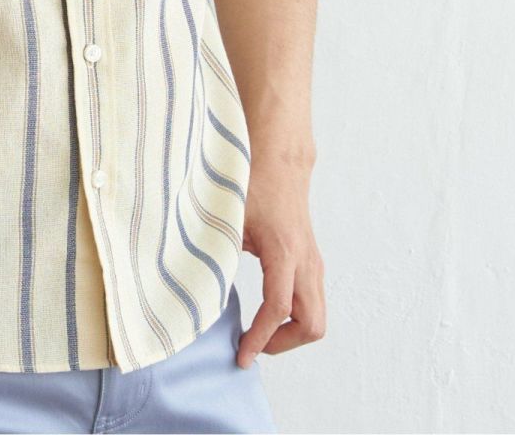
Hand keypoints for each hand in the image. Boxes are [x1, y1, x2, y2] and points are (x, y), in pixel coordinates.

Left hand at [235, 154, 325, 367]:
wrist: (279, 158)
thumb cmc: (251, 182)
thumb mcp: (228, 215)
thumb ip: (218, 250)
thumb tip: (198, 287)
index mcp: (284, 251)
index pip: (279, 309)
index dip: (261, 338)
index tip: (242, 356)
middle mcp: (306, 261)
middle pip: (312, 324)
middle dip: (283, 344)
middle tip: (252, 348)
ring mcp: (313, 262)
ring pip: (317, 317)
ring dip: (291, 334)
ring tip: (258, 337)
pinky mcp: (312, 261)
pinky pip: (313, 302)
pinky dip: (296, 318)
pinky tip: (268, 315)